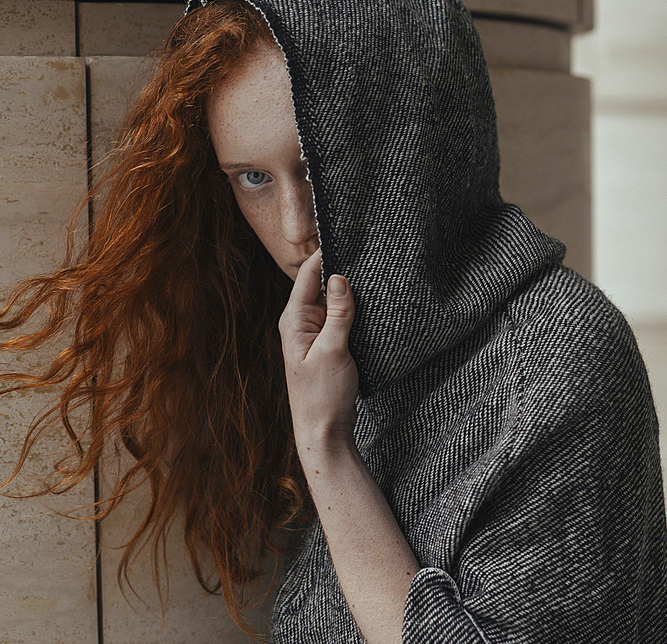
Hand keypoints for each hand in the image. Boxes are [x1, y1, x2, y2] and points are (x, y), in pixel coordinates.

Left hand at [279, 250, 358, 449]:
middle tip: (366, 250)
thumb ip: (338, 313)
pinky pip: (341, 318)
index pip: (307, 275)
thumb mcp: (333, 350)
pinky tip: (370, 302)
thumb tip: (339, 277)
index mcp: (294, 320)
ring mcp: (315, 334)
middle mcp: (302, 323)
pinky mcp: (329, 345)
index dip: (324, 254)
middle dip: (340, 268)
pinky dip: (354, 309)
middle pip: (321, 284)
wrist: (324, 431)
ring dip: (350, 290)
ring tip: (372, 270)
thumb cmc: (323, 395)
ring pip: (334, 301)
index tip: (344, 236)